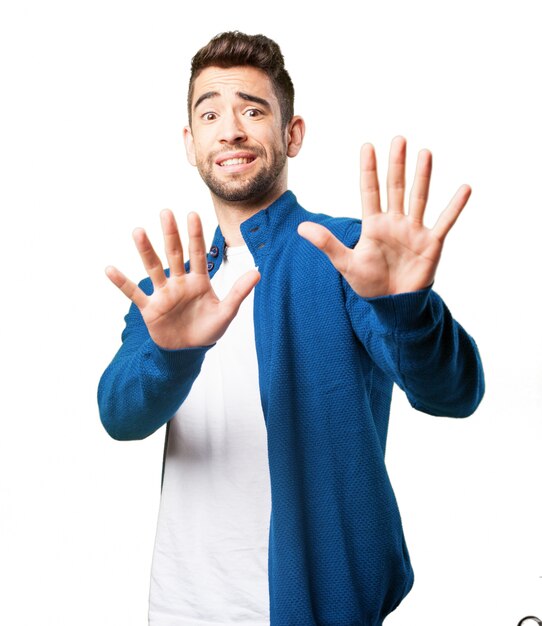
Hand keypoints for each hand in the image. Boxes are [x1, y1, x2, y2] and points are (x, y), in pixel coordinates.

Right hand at [105, 210, 259, 348]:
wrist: (189, 352)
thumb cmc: (208, 330)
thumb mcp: (226, 312)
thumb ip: (239, 292)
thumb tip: (258, 272)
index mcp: (199, 281)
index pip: (197, 254)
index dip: (195, 235)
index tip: (192, 214)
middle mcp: (179, 283)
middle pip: (174, 254)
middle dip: (170, 234)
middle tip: (166, 212)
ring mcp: (163, 294)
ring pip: (153, 268)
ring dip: (145, 251)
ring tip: (138, 231)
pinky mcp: (150, 308)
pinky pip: (134, 293)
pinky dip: (122, 283)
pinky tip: (110, 269)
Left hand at [297, 136, 471, 297]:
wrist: (391, 304)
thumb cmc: (369, 283)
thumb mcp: (345, 263)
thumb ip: (327, 243)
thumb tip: (301, 227)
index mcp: (374, 224)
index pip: (370, 191)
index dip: (369, 169)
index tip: (367, 146)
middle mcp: (395, 222)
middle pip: (395, 187)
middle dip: (396, 164)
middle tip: (398, 139)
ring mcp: (414, 231)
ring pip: (419, 198)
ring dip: (422, 176)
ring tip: (425, 152)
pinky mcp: (431, 243)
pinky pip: (445, 221)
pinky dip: (455, 206)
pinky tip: (465, 188)